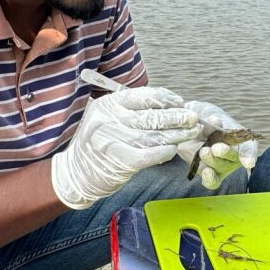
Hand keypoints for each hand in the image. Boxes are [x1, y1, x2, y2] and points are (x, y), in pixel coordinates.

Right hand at [52, 87, 200, 208]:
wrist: (75, 174)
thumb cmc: (98, 144)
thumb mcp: (107, 118)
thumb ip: (131, 111)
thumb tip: (168, 107)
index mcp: (107, 104)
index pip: (142, 96)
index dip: (165, 98)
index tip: (180, 101)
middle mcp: (108, 120)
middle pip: (151, 116)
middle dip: (176, 117)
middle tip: (193, 118)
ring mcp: (113, 141)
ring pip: (153, 136)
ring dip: (176, 134)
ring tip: (191, 132)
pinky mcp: (119, 161)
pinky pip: (149, 155)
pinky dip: (164, 152)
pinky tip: (174, 150)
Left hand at [176, 101, 258, 189]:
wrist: (188, 126)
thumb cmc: (204, 118)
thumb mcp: (207, 114)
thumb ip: (210, 119)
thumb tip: (215, 121)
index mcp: (239, 138)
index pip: (248, 148)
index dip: (249, 156)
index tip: (247, 162)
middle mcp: (232, 154)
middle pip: (233, 158)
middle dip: (226, 153)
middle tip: (217, 148)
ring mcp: (221, 165)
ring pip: (221, 167)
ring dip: (214, 161)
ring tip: (204, 152)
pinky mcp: (208, 172)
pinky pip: (212, 181)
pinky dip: (210, 179)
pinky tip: (205, 172)